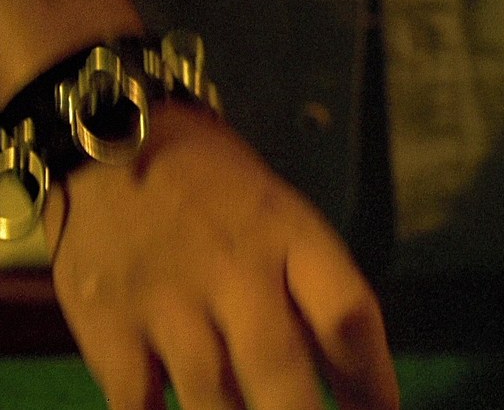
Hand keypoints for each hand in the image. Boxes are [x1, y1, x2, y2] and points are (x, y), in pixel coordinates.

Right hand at [45, 102, 398, 408]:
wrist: (114, 143)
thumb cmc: (215, 184)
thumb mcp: (280, 214)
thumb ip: (309, 289)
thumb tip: (344, 377)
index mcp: (289, 235)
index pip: (347, 313)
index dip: (373, 379)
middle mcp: (235, 270)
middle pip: (280, 370)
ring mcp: (168, 301)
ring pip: (213, 400)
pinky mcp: (107, 324)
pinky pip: (137, 404)